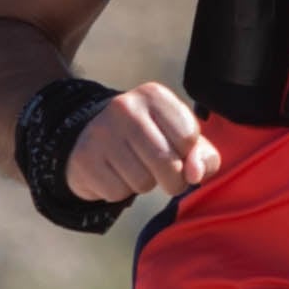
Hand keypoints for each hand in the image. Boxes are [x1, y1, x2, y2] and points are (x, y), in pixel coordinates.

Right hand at [65, 80, 221, 204]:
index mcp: (154, 95)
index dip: (187, 154)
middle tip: (161, 173)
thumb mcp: (182, 141)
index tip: (174, 149)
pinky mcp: (85, 158)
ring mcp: (101, 132)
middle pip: (168, 164)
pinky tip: (114, 173)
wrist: (96, 139)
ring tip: (133, 167)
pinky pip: (117, 193)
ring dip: (144, 185)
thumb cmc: (151, 140)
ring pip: (142, 183)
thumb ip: (203, 157)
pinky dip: (121, 191)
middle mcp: (125, 107)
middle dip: (172, 180)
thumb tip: (193, 175)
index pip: (188, 137)